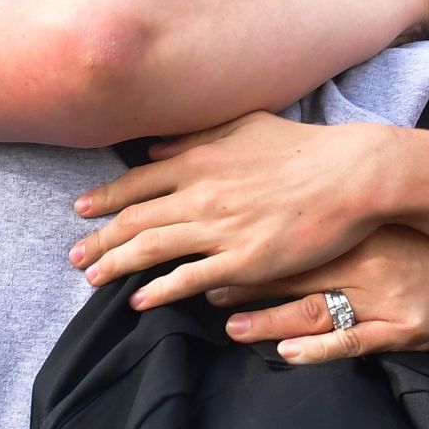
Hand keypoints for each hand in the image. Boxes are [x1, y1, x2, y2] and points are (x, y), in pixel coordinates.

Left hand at [71, 113, 393, 308]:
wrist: (354, 175)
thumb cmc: (306, 148)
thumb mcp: (246, 127)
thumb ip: (198, 138)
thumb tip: (158, 150)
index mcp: (200, 160)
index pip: (138, 182)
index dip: (106, 198)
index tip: (82, 210)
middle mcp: (201, 193)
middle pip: (135, 219)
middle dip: (100, 239)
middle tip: (75, 256)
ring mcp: (220, 228)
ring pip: (152, 249)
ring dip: (116, 265)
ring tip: (92, 278)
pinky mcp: (244, 260)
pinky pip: (189, 279)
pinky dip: (158, 290)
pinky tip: (138, 301)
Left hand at [204, 226, 428, 364]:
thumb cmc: (427, 254)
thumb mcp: (383, 229)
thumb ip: (336, 223)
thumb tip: (276, 218)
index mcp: (358, 233)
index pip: (292, 238)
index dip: (249, 246)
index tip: (210, 251)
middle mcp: (367, 262)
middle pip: (295, 272)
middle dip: (248, 283)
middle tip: (205, 289)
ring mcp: (386, 299)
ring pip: (318, 308)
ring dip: (271, 319)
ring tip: (232, 327)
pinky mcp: (405, 331)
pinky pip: (357, 342)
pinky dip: (322, 350)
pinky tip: (291, 356)